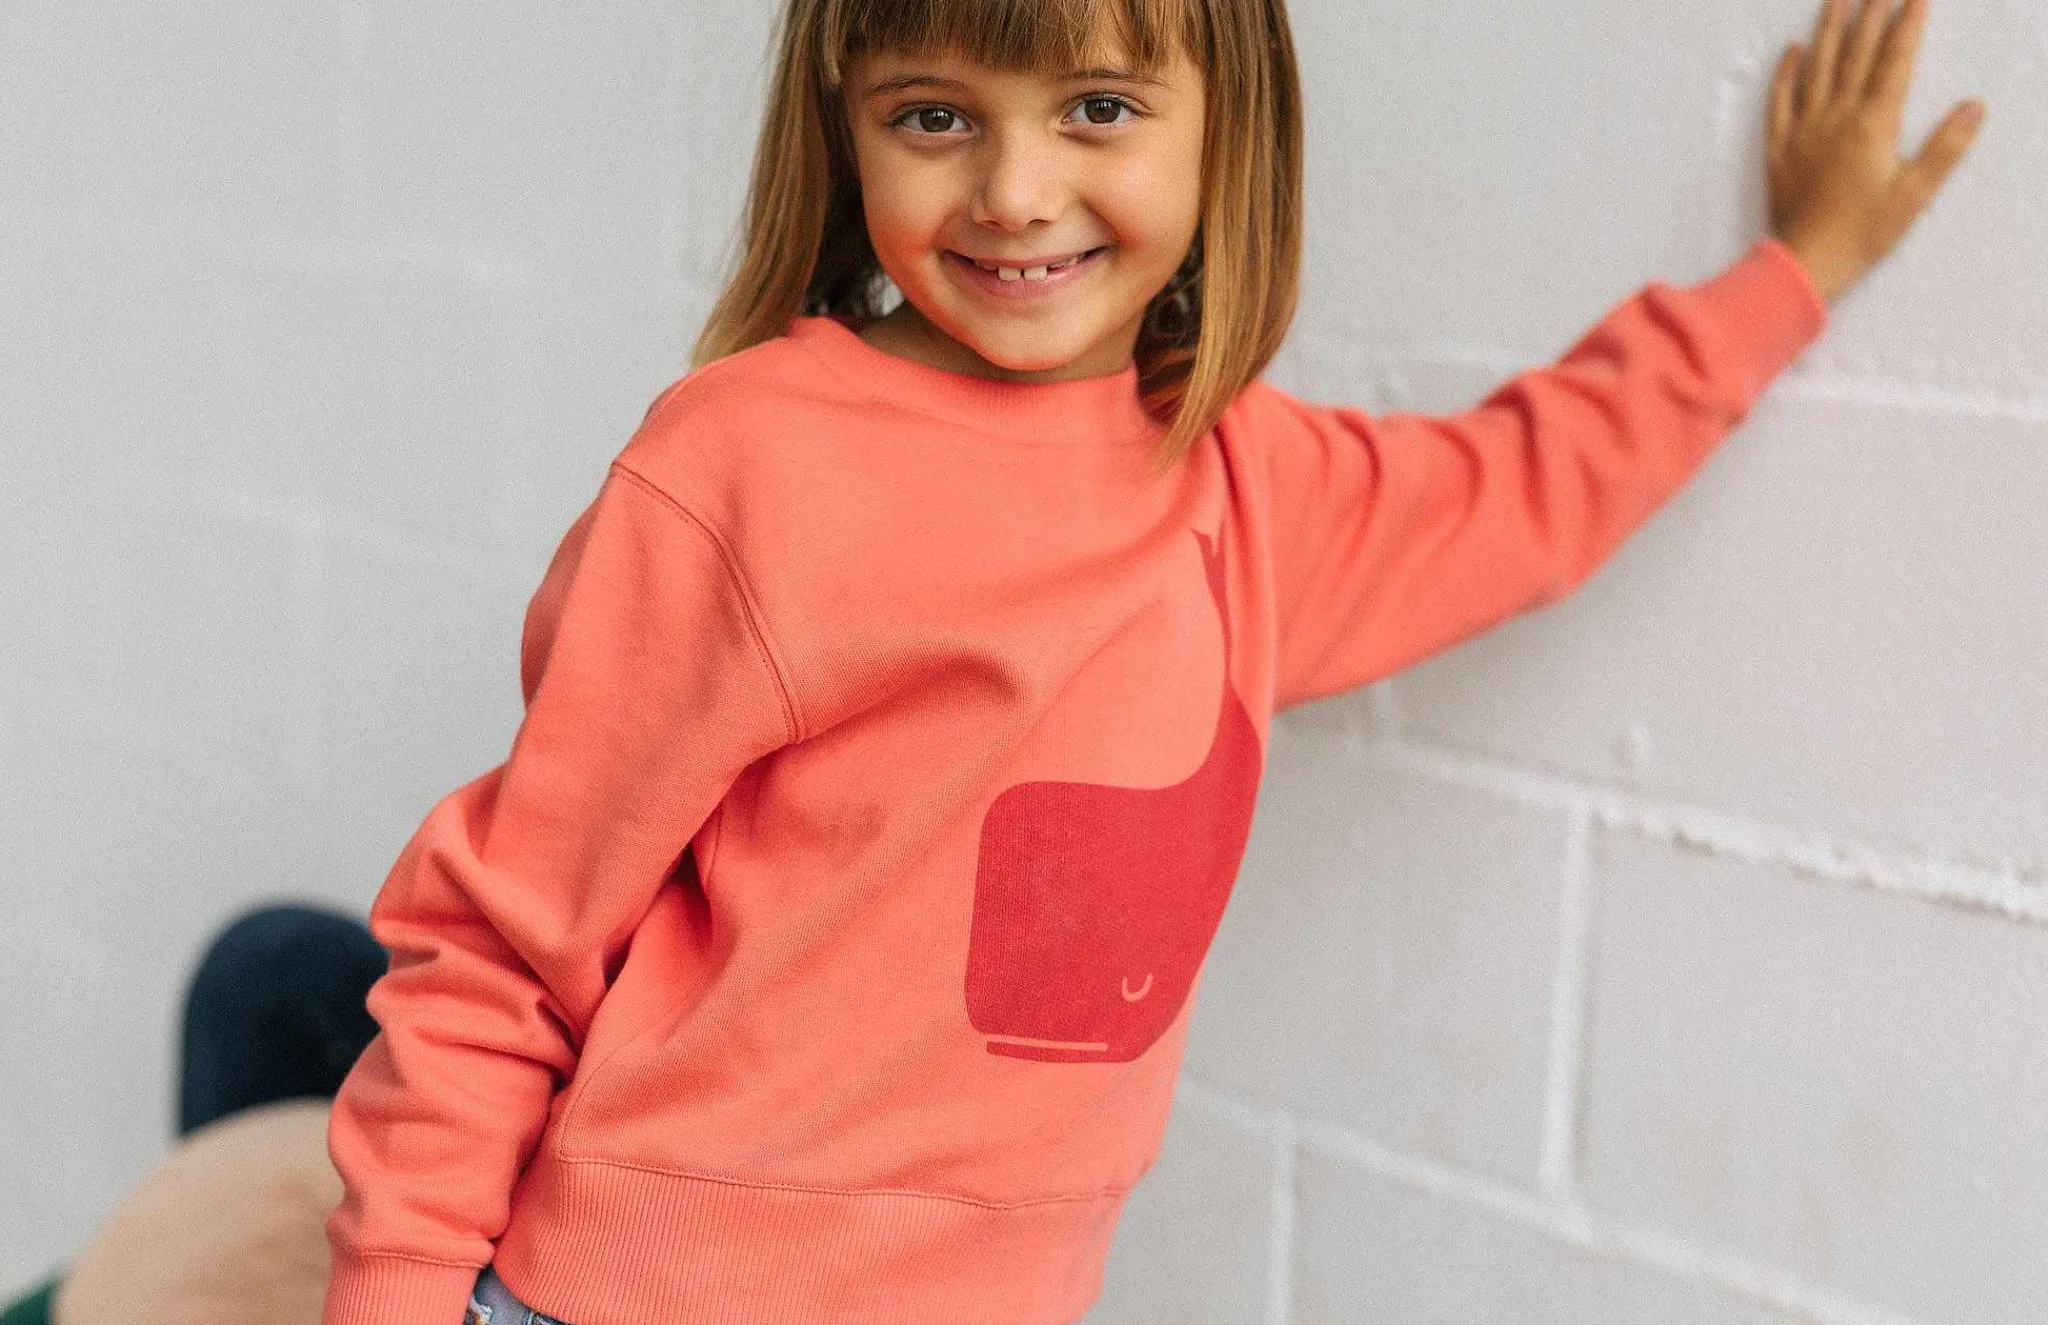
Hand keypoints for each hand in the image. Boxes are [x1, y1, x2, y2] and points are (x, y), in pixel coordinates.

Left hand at [1766, 0, 1984, 303]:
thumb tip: (1975, 105)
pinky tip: (1793, 50)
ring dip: (1828, 29)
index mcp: (1873, 125)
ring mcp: (1803, 130)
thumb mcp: (1915, 195)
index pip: (1895, 62)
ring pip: (1817, 68)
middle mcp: (1836, 117)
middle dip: (1871, 13)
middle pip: (1856, 54)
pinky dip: (1786, 73)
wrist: (1804, 263)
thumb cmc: (1864, 234)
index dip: (1907, 25)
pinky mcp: (1778, 149)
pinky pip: (1780, 101)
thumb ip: (1945, 148)